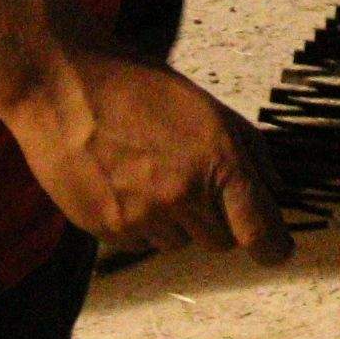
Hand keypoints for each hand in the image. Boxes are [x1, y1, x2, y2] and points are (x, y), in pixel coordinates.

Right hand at [5, 47, 291, 261]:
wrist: (63, 86)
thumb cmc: (140, 89)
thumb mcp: (209, 108)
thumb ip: (250, 152)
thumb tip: (275, 191)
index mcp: (218, 162)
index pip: (259, 230)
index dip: (273, 247)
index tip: (276, 251)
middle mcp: (183, 196)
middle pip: (221, 242)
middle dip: (219, 222)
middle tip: (198, 187)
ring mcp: (141, 216)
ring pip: (180, 243)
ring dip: (177, 221)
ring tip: (151, 174)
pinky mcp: (105, 229)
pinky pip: (140, 243)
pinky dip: (140, 223)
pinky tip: (124, 183)